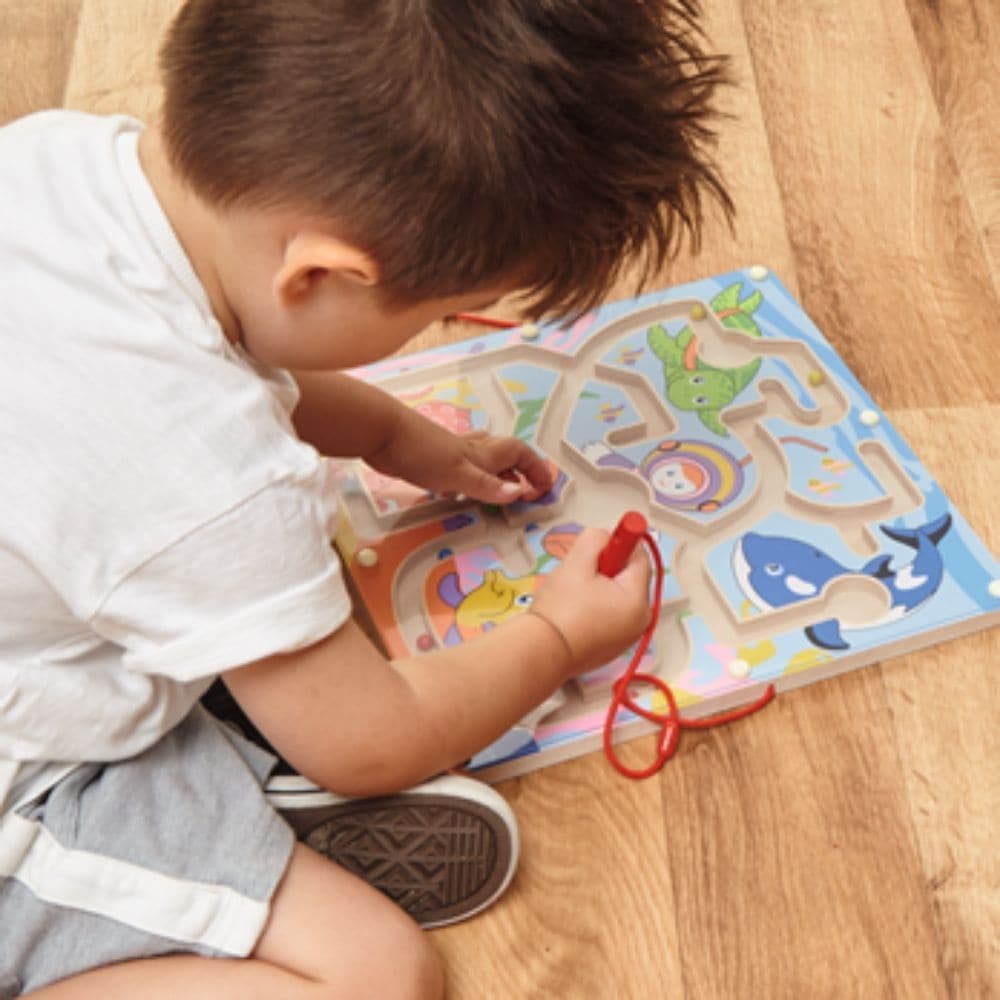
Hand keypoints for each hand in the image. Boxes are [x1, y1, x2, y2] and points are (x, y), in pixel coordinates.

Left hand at [368, 410, 554, 504]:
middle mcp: (472, 450)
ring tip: (500, 491)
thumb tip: (520, 494)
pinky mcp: (433, 459)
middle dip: (520, 470)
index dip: (536, 468)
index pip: (520, 454)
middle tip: (526, 492)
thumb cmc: (421, 451)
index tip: (545, 487)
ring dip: (496, 472)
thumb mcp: (458, 475)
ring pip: (483, 459)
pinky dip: (469, 478)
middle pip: (505, 455)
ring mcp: (452, 453)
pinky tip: (459, 491)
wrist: (381, 433)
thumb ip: (488, 486)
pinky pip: (461, 468)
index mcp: (483, 452)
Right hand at [530, 527, 651, 675]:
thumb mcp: (576, 562)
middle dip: (605, 569)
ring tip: (572, 596)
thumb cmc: (560, 609)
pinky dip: (594, 609)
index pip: (639, 558)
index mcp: (638, 600)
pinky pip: (609, 616)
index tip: (595, 548)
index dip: (618, 545)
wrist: (541, 653)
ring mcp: (626, 637)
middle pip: (628, 578)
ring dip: (598, 589)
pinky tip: (572, 614)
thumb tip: (605, 536)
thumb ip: (595, 540)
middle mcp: (639, 621)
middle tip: (578, 574)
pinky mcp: (611, 648)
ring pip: (617, 597)